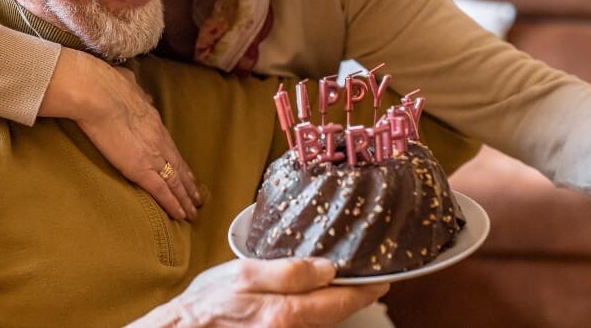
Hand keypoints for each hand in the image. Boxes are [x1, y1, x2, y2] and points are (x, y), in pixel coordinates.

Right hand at [44, 48, 200, 220]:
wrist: (99, 96)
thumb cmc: (107, 86)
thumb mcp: (129, 85)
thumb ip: (136, 93)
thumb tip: (138, 93)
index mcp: (154, 122)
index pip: (171, 149)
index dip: (180, 163)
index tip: (187, 174)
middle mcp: (159, 141)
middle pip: (179, 167)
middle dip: (188, 184)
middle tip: (197, 199)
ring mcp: (153, 157)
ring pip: (175, 182)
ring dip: (185, 198)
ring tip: (193, 211)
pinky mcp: (141, 170)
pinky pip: (162, 191)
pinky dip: (173, 204)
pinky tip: (181, 215)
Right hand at [132, 258, 388, 326]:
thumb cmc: (206, 305)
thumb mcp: (242, 276)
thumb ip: (286, 272)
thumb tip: (328, 268)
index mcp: (286, 315)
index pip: (341, 303)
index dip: (366, 290)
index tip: (383, 279)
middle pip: (335, 316)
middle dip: (351, 297)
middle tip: (366, 276)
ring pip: (321, 324)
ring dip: (332, 306)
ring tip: (341, 284)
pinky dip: (313, 316)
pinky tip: (310, 301)